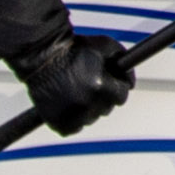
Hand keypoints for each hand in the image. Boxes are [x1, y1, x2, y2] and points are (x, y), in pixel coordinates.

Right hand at [18, 33, 139, 133]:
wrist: (42, 56)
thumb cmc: (72, 49)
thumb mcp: (105, 47)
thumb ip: (123, 64)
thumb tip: (132, 83)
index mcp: (100, 87)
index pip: (122, 96)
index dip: (117, 87)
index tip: (111, 83)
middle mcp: (87, 104)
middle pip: (106, 108)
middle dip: (102, 97)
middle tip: (91, 84)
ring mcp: (72, 116)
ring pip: (91, 118)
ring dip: (88, 108)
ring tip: (77, 90)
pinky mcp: (59, 124)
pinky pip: (75, 127)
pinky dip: (73, 118)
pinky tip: (69, 103)